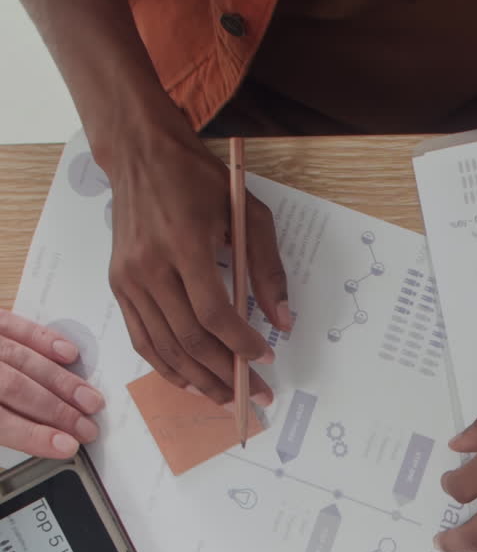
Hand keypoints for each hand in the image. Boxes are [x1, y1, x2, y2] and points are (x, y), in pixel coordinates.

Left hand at [0, 310, 103, 457]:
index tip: (68, 446)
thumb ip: (1, 428)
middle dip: (58, 410)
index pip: (2, 422)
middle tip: (88, 428)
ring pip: (24, 360)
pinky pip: (15, 325)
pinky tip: (68, 353)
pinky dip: (43, 339)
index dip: (35, 435)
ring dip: (62, 381)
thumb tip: (44, 442)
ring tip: (90, 400)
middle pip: (18, 389)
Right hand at [107, 131, 288, 405]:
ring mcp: (129, 280)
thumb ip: (267, 267)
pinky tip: (192, 382)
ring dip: (200, 381)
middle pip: (190, 339)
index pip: (213, 313)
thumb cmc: (198, 180)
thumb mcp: (246, 211)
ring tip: (227, 398)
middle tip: (255, 395)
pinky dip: (168, 368)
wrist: (139, 153)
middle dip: (227, 373)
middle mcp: (150, 267)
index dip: (241, 343)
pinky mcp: (119, 287)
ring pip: (166, 348)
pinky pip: (142, 340)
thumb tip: (283, 321)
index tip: (266, 357)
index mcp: (183, 244)